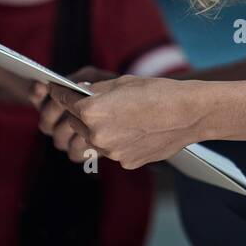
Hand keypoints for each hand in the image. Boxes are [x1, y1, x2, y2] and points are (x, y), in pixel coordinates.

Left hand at [32, 74, 205, 169]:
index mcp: (92, 111)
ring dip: (93, 133)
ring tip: (108, 122)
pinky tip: (132, 132)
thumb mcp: (122, 83)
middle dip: (76, 115)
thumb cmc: (158, 92)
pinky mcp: (125, 162)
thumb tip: (79, 93)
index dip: (59, 94)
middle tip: (85, 107)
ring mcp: (111, 152)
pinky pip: (112, 152)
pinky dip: (116, 143)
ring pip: (91, 142)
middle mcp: (97, 134)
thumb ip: (96, 90)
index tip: (56, 92)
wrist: (189, 113)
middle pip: (73, 125)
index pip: (63, 101)